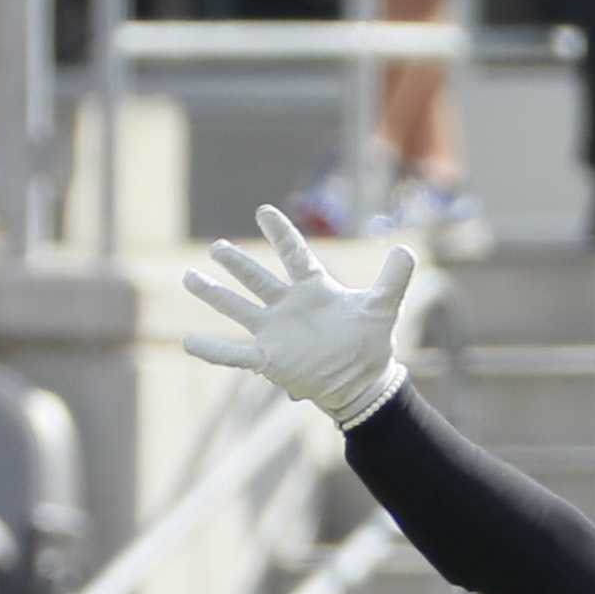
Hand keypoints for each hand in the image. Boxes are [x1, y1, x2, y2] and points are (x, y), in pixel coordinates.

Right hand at [183, 204, 415, 427]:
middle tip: (217, 248)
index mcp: (313, 289)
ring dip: (215, 294)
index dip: (280, 232)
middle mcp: (288, 306)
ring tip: (189, 277)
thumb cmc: (369, 344)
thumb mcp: (383, 308)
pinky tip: (188, 343)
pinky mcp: (269, 359)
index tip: (263, 211)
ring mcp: (275, 332)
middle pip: (256, 279)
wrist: (362, 383)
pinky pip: (235, 353)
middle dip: (236, 263)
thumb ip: (393, 279)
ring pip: (238, 308)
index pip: (293, 254)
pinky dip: (213, 350)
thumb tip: (406, 250)